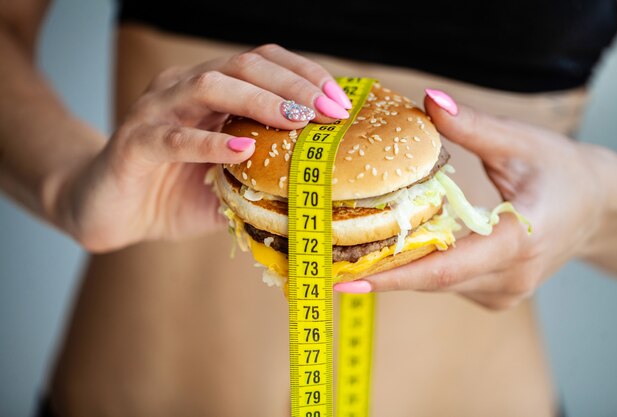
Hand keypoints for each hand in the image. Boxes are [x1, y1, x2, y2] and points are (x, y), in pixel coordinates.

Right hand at [52, 44, 351, 251]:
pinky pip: (173, 138)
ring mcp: (156, 113)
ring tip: (297, 120)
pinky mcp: (134, 145)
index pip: (264, 64)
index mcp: (210, 93)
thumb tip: (321, 188)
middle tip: (330, 111)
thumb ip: (264, 177)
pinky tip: (243, 149)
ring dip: (259, 100)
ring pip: (209, 86)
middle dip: (293, 85)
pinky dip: (210, 143)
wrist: (111, 213)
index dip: (305, 77)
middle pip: (244, 65)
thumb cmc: (173, 194)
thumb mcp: (229, 184)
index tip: (341, 103)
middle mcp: (183, 90)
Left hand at [362, 90, 611, 308]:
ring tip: (350, 249)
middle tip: (329, 259)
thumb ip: (473, 127)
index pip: (446, 267)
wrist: (596, 206)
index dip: (395, 275)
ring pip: (438, 283)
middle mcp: (510, 277)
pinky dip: (421, 265)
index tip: (349, 279)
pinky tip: (396, 245)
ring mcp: (504, 291)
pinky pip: (449, 282)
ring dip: (398, 266)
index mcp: (518, 242)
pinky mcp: (497, 293)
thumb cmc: (562, 171)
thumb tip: (428, 101)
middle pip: (433, 279)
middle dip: (381, 270)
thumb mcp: (521, 142)